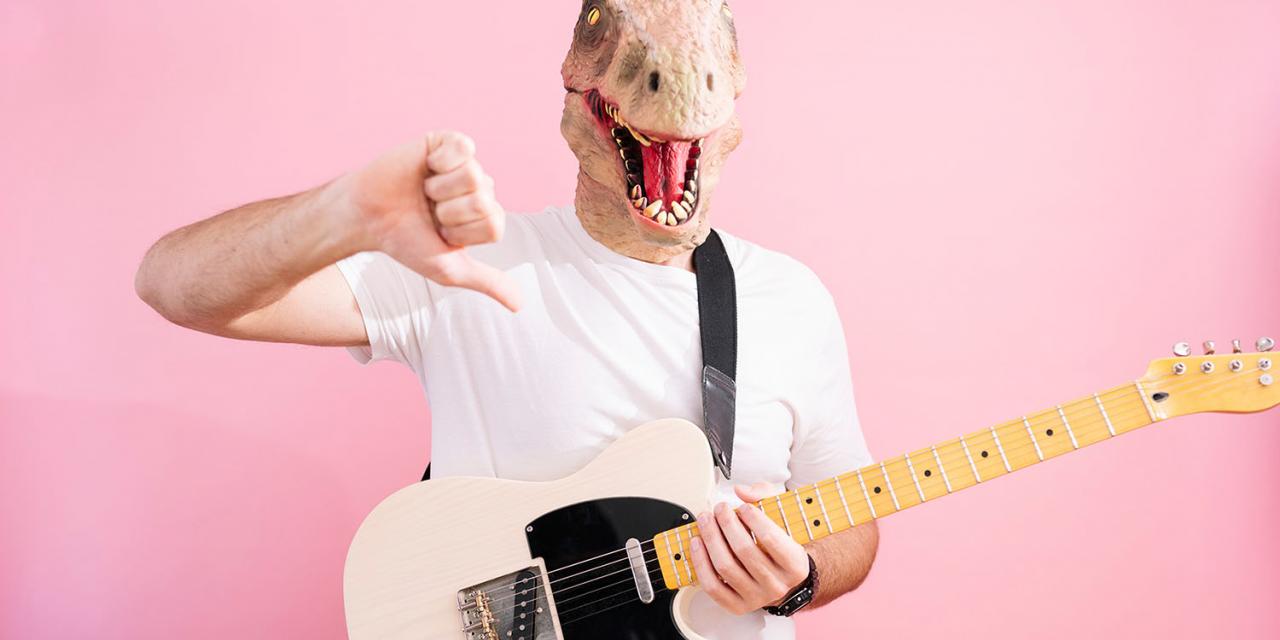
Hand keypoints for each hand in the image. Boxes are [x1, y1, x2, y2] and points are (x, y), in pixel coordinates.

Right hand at [338, 131, 520, 310]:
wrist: (368, 217)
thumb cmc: (406, 242)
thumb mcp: (449, 269)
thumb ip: (488, 282)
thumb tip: (520, 306)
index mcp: (485, 217)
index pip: (494, 226)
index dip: (462, 233)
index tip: (440, 232)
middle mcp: (481, 190)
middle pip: (484, 201)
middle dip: (449, 212)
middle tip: (428, 211)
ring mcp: (467, 165)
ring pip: (474, 176)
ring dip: (440, 190)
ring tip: (424, 192)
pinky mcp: (448, 142)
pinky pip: (464, 148)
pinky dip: (440, 161)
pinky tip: (427, 167)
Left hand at [689, 483, 810, 615]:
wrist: (782, 579)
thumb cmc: (780, 547)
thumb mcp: (781, 519)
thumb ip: (765, 497)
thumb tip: (742, 491)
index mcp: (794, 565)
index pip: (771, 539)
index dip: (753, 519)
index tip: (743, 507)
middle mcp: (777, 585)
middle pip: (744, 550)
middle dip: (726, 523)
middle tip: (719, 508)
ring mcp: (756, 597)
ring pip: (726, 566)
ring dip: (711, 538)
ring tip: (705, 520)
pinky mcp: (737, 605)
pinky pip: (713, 586)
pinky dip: (701, 562)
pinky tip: (698, 543)